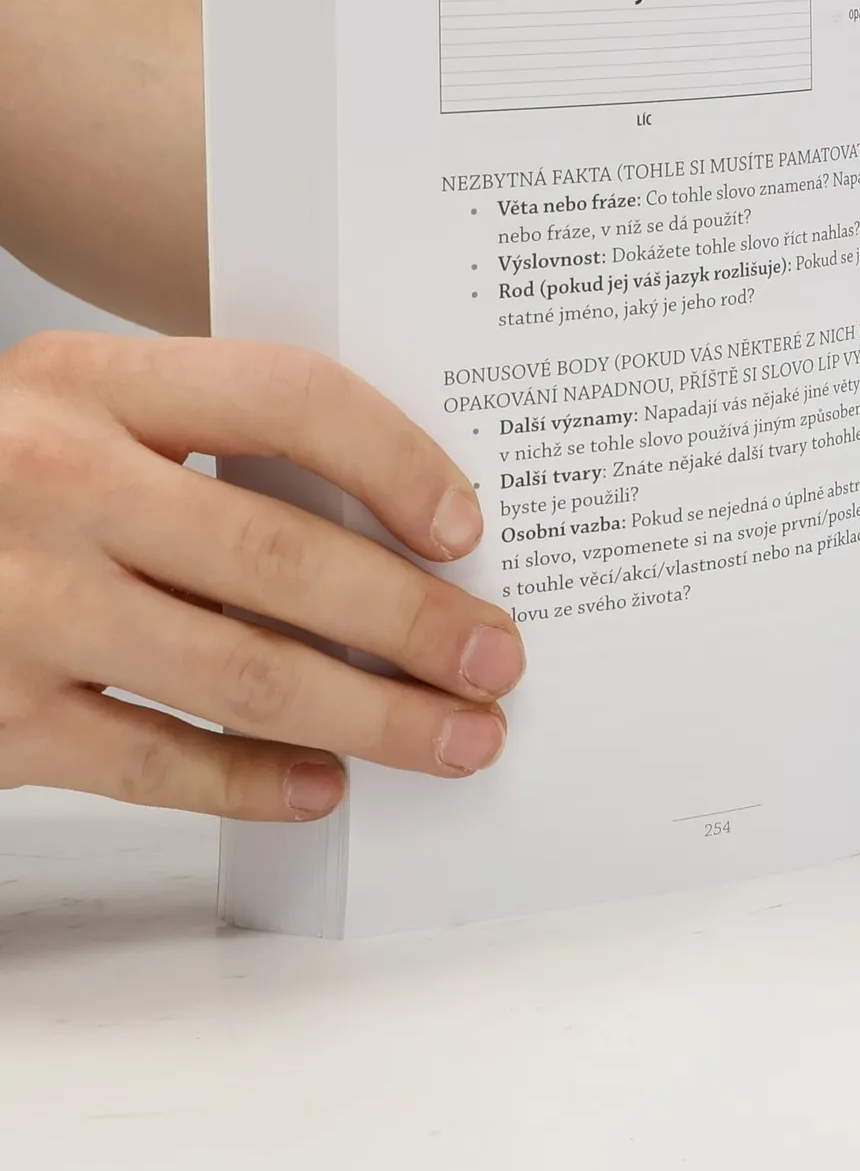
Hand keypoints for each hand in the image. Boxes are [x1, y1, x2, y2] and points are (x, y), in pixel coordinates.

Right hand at [0, 333, 522, 819]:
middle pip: (281, 554)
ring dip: (370, 714)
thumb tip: (403, 527)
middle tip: (499, 658)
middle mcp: (52, 481)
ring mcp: (16, 603)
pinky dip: (251, 781)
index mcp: (93, 384)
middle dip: (415, 620)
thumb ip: (206, 442)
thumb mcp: (81, 413)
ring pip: (239, 670)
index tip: (468, 528)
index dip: (397, 461)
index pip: (288, 398)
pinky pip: (152, 761)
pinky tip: (321, 786)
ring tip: (457, 736)